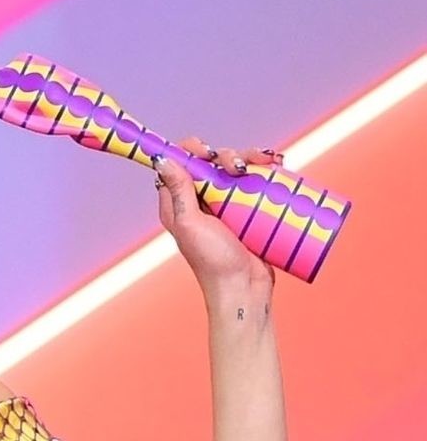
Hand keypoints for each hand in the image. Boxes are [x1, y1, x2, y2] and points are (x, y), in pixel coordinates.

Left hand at [154, 136, 282, 300]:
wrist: (245, 289)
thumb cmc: (214, 263)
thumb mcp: (191, 225)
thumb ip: (178, 192)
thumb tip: (162, 160)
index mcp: (179, 205)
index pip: (179, 166)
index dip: (190, 151)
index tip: (206, 153)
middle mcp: (201, 203)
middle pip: (211, 162)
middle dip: (226, 155)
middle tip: (238, 167)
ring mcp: (227, 206)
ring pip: (235, 168)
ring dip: (249, 158)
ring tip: (264, 164)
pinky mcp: (249, 210)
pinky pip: (255, 182)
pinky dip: (265, 169)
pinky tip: (276, 163)